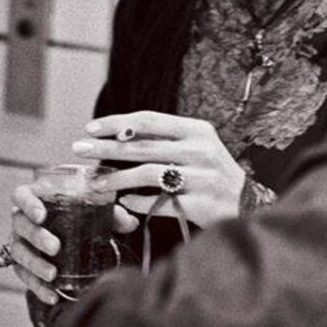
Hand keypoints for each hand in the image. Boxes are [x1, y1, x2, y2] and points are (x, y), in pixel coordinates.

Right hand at [8, 183, 137, 304]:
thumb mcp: (95, 210)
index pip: (22, 195)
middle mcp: (22, 220)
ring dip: (35, 264)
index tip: (42, 215)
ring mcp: (20, 242)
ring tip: (53, 274)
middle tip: (55, 247)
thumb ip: (112, 213)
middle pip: (20, 225)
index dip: (28, 204)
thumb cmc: (78, 213)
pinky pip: (24, 276)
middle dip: (37, 237)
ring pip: (19, 253)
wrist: (68, 231)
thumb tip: (131, 222)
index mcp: (37, 198)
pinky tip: (52, 295)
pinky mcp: (22, 265)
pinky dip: (37, 287)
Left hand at [72, 110, 244, 228]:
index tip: (90, 128)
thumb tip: (118, 137)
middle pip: (142, 147)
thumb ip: (164, 141)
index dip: (116, 123)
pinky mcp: (199, 205)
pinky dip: (137, 202)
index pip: (149, 121)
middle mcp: (200, 151)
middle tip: (79, 149)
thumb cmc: (212, 173)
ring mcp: (201, 178)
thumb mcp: (196, 147)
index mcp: (198, 130)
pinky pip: (158, 203)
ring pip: (147, 174)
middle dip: (105, 148)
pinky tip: (123, 202)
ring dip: (115, 179)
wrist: (248, 206)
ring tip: (94, 183)